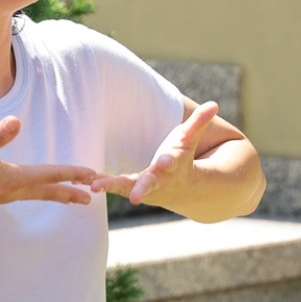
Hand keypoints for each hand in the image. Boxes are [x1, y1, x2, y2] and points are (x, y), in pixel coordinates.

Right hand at [0, 116, 97, 223]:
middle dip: (72, 191)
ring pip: (40, 195)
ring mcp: (7, 196)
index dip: (72, 172)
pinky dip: (42, 194)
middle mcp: (15, 190)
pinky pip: (28, 196)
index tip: (92, 174)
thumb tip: (15, 120)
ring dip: (59, 195)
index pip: (50, 174)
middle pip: (50, 191)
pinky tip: (39, 192)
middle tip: (92, 195)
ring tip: (75, 198)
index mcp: (15, 178)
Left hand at [92, 101, 218, 206]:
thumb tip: (214, 103)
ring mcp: (143, 186)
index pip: (172, 162)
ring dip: (111, 187)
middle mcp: (158, 179)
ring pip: (126, 188)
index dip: (170, 161)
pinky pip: (114, 186)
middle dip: (142, 189)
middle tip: (134, 198)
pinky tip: (86, 181)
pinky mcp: (129, 188)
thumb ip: (199, 122)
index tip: (167, 161)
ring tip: (95, 186)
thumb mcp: (190, 139)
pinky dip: (102, 184)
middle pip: (150, 184)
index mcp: (174, 165)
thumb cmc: (182, 157)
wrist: (181, 189)